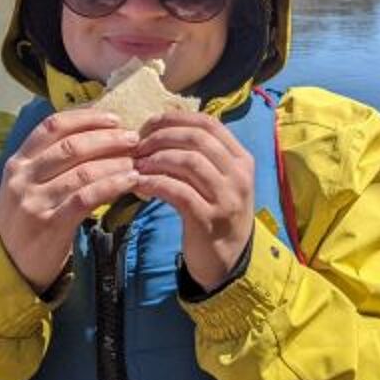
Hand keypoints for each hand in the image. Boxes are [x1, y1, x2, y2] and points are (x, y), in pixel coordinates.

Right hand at [0, 110, 140, 292]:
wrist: (8, 263)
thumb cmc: (29, 216)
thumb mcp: (29, 182)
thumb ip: (53, 159)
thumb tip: (101, 132)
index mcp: (19, 161)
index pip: (53, 126)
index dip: (87, 118)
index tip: (114, 119)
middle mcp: (23, 177)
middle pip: (72, 146)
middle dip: (108, 139)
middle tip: (134, 139)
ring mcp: (34, 201)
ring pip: (83, 171)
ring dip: (115, 163)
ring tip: (136, 161)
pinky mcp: (50, 224)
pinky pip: (86, 197)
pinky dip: (112, 185)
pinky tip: (130, 181)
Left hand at [133, 112, 254, 290]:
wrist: (227, 260)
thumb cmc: (217, 213)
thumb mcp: (219, 180)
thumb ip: (202, 155)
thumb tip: (166, 124)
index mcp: (242, 158)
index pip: (209, 123)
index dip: (176, 118)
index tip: (149, 124)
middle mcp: (239, 174)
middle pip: (198, 139)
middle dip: (162, 136)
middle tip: (138, 145)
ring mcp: (227, 197)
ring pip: (189, 162)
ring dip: (157, 158)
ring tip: (137, 164)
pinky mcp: (208, 219)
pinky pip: (178, 192)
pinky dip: (155, 183)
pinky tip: (139, 184)